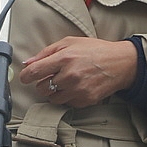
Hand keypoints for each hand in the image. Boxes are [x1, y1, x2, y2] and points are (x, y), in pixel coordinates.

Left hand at [18, 36, 137, 107]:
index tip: (25, 77)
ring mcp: (78, 90)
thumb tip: (28, 63)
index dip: (25, 76)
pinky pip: (66, 103)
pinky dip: (67, 96)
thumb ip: (46, 52)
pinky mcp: (84, 101)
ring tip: (65, 81)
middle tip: (52, 76)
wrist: (121, 63)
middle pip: (41, 88)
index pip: (34, 72)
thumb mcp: (70, 42)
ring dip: (54, 91)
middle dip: (43, 82)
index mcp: (64, 58)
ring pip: (52, 98)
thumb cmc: (96, 50)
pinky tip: (76, 86)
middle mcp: (70, 75)